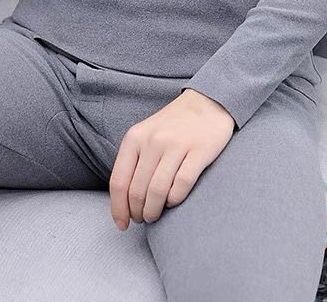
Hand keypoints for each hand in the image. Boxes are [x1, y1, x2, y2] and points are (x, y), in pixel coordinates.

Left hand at [109, 89, 234, 230]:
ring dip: (155, 211)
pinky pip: (181, 185)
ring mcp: (176, 145)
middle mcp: (153, 141)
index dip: (118, 209)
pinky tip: (174, 200)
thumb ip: (134, 161)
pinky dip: (175, 199)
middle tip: (144, 219)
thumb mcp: (146, 135)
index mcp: (135, 138)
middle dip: (138, 213)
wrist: (207, 102)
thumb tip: (124, 201)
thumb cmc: (174, 125)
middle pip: (137, 191)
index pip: (119, 182)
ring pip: (157, 192)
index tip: (123, 224)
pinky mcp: (199, 151)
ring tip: (156, 215)